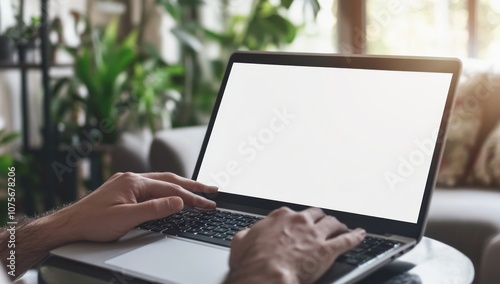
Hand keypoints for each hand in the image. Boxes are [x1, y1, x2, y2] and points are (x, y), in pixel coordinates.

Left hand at [54, 172, 217, 241]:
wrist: (69, 224)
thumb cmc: (93, 223)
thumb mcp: (127, 219)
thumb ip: (155, 209)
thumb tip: (179, 201)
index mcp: (134, 182)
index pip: (171, 189)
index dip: (192, 197)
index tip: (208, 203)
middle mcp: (132, 178)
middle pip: (170, 180)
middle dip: (193, 185)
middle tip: (213, 190)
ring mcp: (127, 182)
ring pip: (161, 181)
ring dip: (181, 185)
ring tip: (198, 189)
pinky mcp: (123, 189)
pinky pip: (152, 185)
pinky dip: (167, 188)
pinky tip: (172, 192)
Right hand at [226, 207, 364, 283]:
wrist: (266, 276)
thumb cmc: (253, 262)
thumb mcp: (240, 243)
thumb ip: (247, 235)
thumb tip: (246, 234)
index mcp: (280, 217)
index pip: (293, 213)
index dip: (297, 220)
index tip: (298, 224)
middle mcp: (299, 221)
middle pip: (316, 214)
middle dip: (320, 219)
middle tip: (324, 223)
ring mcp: (315, 234)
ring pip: (333, 224)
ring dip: (339, 225)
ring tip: (343, 227)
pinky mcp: (327, 249)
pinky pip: (347, 240)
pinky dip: (355, 237)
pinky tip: (360, 235)